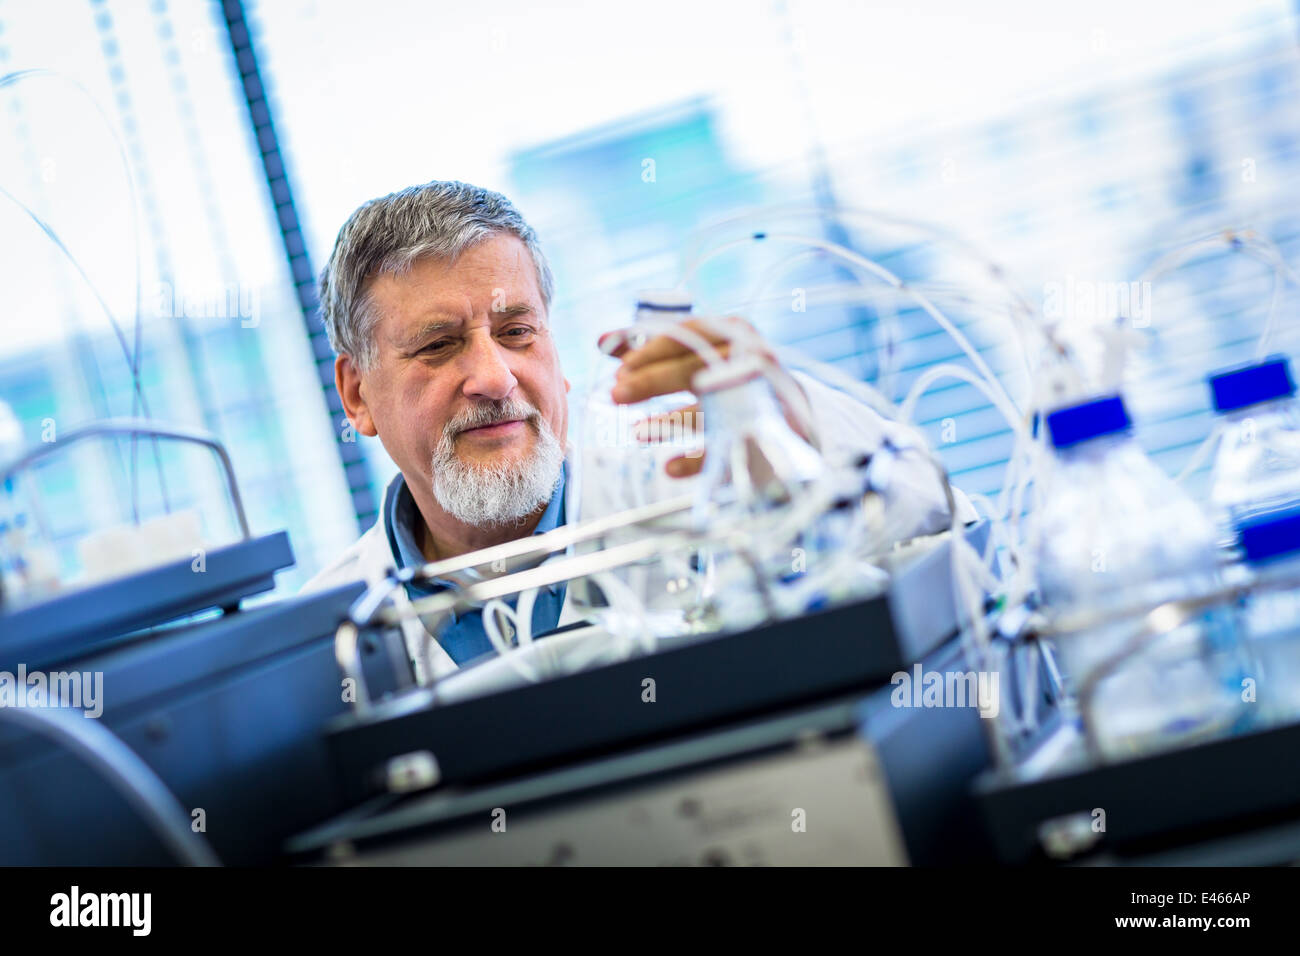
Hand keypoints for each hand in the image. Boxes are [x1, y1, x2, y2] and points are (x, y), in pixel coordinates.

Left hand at [597, 316, 807, 477]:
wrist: (791, 410)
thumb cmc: (729, 377)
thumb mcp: (696, 356)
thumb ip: (652, 349)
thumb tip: (602, 341)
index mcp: (734, 332)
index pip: (688, 333)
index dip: (650, 348)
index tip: (618, 364)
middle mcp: (751, 360)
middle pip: (697, 369)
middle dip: (653, 382)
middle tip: (615, 395)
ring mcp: (762, 397)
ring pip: (712, 409)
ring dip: (671, 422)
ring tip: (636, 433)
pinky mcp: (767, 435)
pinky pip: (728, 450)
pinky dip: (698, 461)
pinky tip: (670, 468)